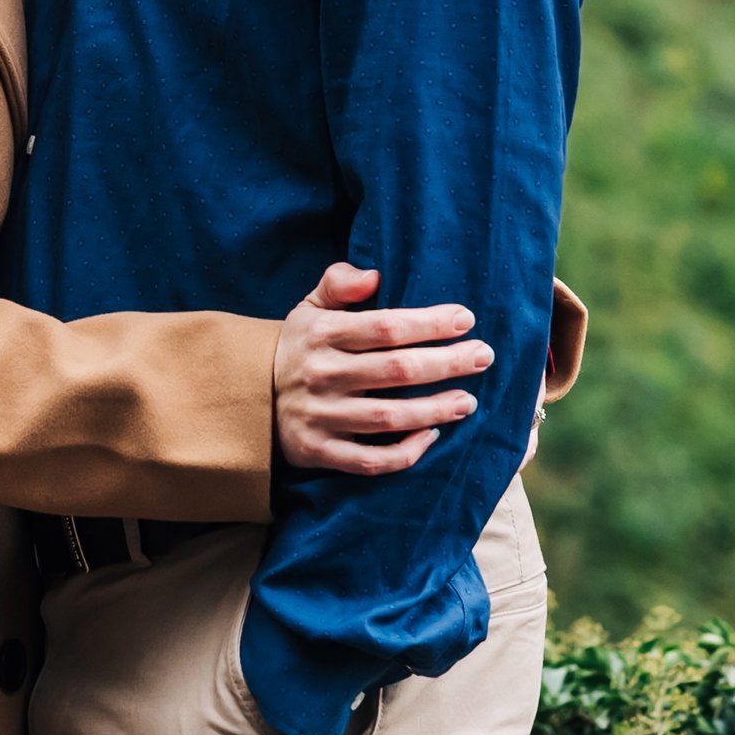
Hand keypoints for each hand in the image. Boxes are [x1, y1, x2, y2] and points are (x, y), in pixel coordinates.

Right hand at [273, 261, 493, 478]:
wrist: (250, 396)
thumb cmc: (299, 346)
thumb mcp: (309, 307)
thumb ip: (338, 282)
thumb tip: (374, 274)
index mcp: (322, 334)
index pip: (385, 327)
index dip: (429, 323)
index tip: (466, 318)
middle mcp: (322, 375)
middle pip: (396, 371)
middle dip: (447, 363)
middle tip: (484, 356)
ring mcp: (321, 417)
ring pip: (389, 418)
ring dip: (435, 410)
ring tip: (469, 401)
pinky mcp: (320, 452)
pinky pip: (370, 460)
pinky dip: (405, 453)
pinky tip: (434, 437)